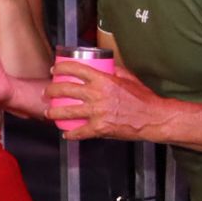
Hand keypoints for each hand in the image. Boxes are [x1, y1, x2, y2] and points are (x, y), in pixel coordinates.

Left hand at [43, 59, 161, 140]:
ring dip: (53, 113)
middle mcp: (97, 95)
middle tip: (47, 92)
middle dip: (51, 90)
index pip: (76, 69)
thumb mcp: (129, 78)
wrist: (153, 118)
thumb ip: (114, 70)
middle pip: (65, 90)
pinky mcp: (99, 128)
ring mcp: (97, 112)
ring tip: (48, 113)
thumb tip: (104, 65)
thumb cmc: (143, 98)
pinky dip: (70, 134)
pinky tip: (66, 134)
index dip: (61, 68)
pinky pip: (79, 132)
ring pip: (66, 112)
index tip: (54, 69)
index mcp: (104, 80)